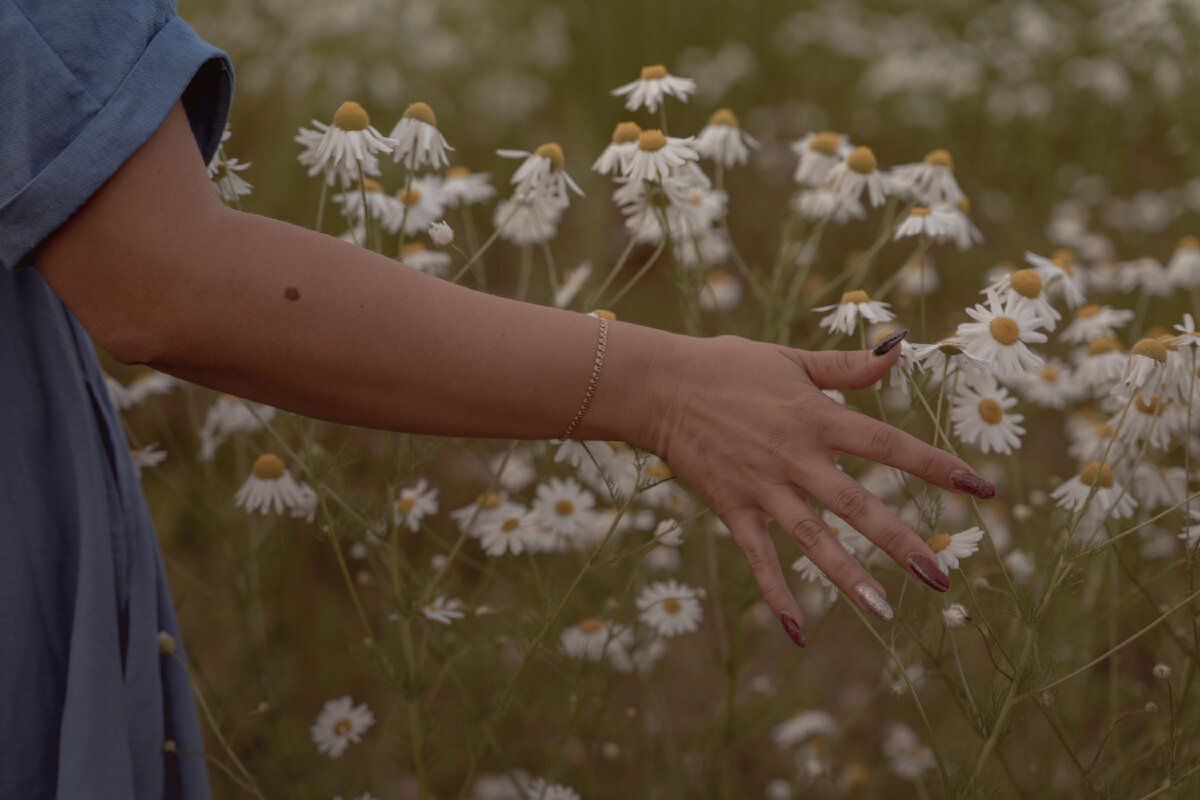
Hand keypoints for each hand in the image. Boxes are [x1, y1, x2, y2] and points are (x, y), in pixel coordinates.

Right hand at [641, 331, 993, 644]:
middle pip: (857, 504)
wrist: (660, 387)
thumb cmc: (727, 366)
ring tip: (884, 614)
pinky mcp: (732, 509)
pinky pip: (758, 559)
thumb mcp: (791, 359)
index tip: (981, 489)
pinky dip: (777, 594)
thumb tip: (901, 350)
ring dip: (848, 577)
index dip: (936, 466)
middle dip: (901, 541)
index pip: (889, 445)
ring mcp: (763, 487)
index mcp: (817, 417)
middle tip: (941, 576)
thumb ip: (847, 366)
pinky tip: (799, 632)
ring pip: (812, 539)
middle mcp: (796, 457)